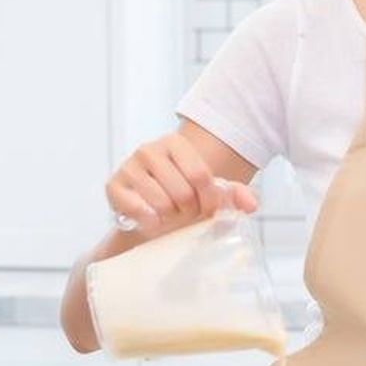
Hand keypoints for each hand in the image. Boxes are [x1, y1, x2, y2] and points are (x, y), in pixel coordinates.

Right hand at [105, 132, 257, 238]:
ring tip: (170, 216)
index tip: (210, 210)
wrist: (151, 219)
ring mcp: (129, 166)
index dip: (210, 201)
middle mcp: (149, 149)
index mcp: (175, 142)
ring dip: (171, 219)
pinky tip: (153, 223)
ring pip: (162, 203)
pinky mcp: (113, 186)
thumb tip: (252, 204)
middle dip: (190, 211)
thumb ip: (234, 195)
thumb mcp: (211, 196)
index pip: (201, 176)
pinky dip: (150, 222)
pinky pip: (137, 209)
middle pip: (183, 192)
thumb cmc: (184, 202)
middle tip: (186, 213)